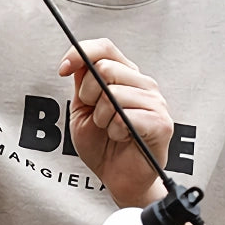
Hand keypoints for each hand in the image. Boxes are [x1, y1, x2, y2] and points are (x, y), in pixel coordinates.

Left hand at [59, 38, 173, 206]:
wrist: (116, 177)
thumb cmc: (102, 144)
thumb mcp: (82, 107)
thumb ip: (83, 81)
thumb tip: (77, 58)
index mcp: (125, 75)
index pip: (104, 47)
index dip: (80, 53)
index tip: (64, 69)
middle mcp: (143, 84)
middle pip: (105, 68)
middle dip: (88, 94)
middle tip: (95, 114)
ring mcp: (155, 102)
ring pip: (113, 94)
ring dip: (102, 117)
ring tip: (109, 129)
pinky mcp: (161, 123)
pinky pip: (125, 117)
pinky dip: (115, 130)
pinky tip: (121, 138)